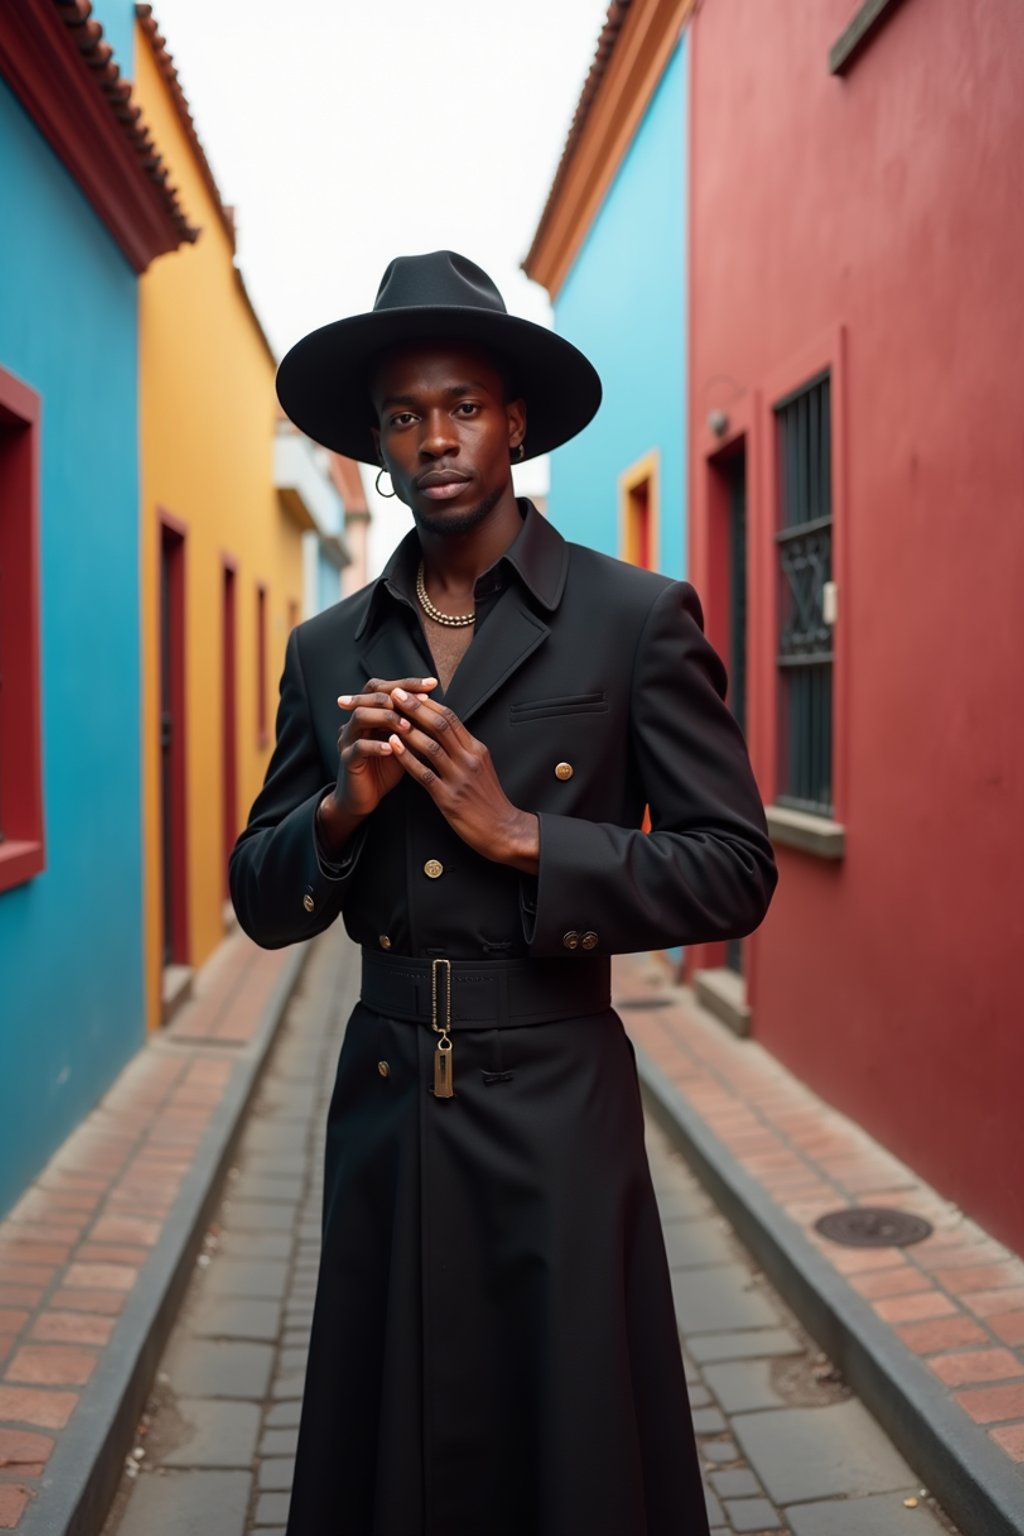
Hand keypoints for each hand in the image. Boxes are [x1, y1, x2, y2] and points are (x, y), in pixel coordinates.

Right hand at [318, 676, 436, 855]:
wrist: (364, 798)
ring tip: (407, 725)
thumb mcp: (404, 743)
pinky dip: (376, 746)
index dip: (408, 684)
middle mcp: (356, 721)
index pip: (386, 687)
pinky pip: (359, 747)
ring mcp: (348, 739)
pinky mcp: (347, 759)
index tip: (432, 684)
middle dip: (398, 695)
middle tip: (421, 700)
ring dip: (386, 717)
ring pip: (361, 716)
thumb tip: (440, 710)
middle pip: (371, 695)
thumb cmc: (386, 768)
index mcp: (371, 712)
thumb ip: (414, 726)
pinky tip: (392, 748)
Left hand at [387, 689, 538, 873]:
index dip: (429, 703)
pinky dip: (407, 758)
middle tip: (396, 693)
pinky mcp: (449, 798)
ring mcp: (459, 778)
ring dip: (408, 728)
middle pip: (441, 725)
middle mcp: (469, 759)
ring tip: (389, 716)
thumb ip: (463, 749)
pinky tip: (393, 747)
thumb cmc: (488, 800)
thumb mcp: (481, 767)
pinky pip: (424, 774)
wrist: (503, 830)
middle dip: (416, 707)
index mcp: (476, 749)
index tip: (411, 692)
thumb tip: (443, 730)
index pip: (451, 718)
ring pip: (431, 746)